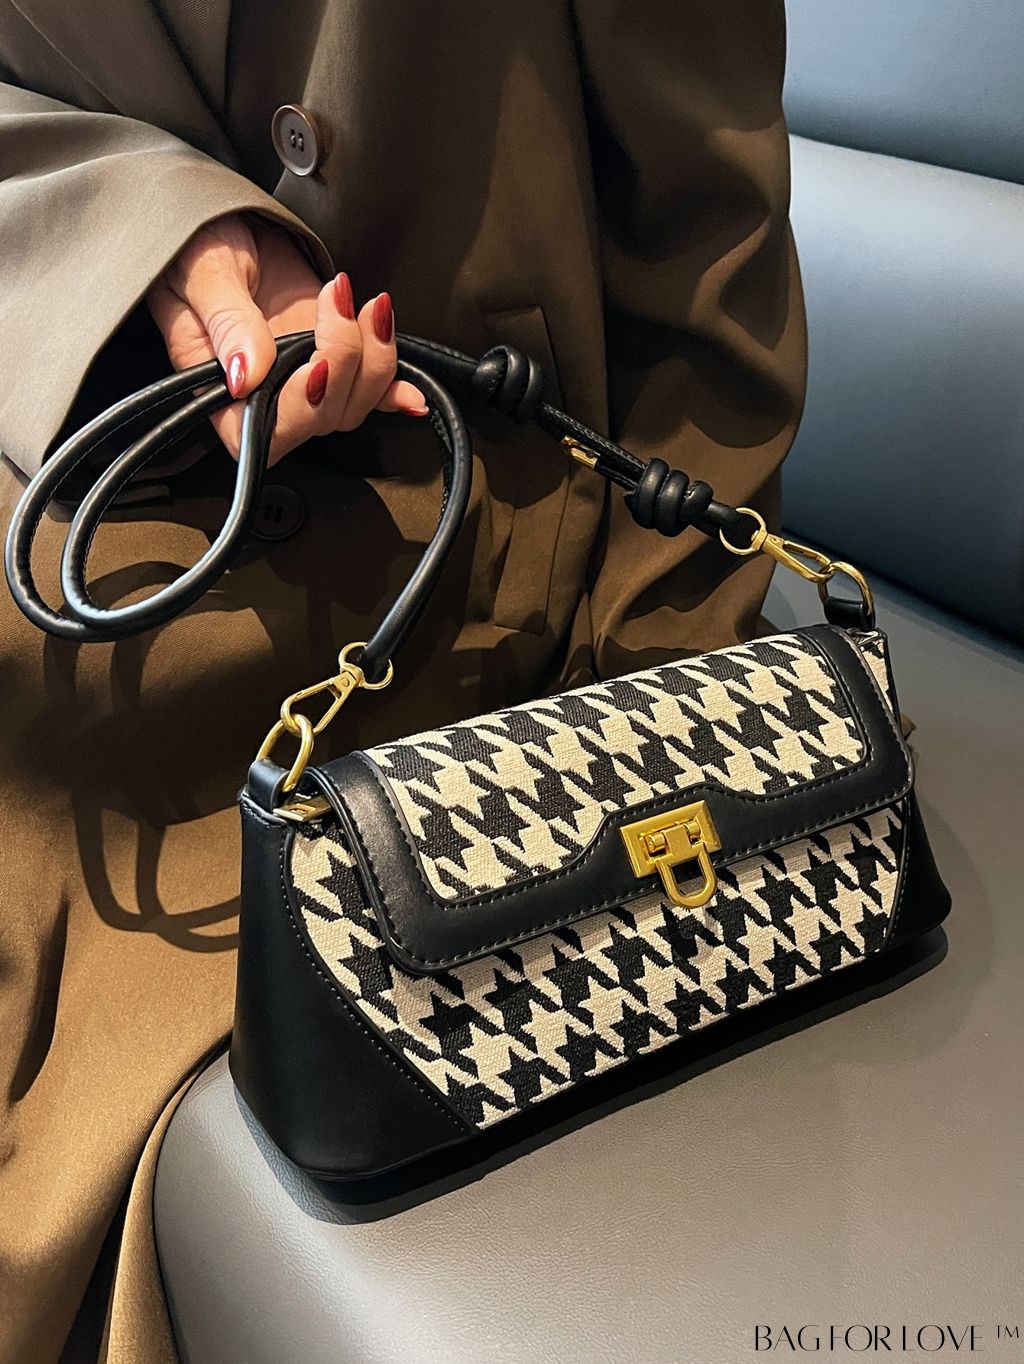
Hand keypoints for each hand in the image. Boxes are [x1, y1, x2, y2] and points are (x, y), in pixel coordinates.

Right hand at [147, 214, 427, 464]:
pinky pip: (369, 391)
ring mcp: (301, 382)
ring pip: (353, 405)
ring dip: (375, 360)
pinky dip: (394, 391)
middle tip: (333, 300)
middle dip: (344, 363)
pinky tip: (412, 395)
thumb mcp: (203, 274)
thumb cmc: (195, 248)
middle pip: (321, 418)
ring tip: (366, 304)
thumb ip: (226, 323)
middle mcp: (263, 398)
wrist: (225, 222)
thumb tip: (247, 373)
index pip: (264, 432)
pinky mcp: (332, 360)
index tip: (316, 363)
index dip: (300, 409)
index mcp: (219, 392)